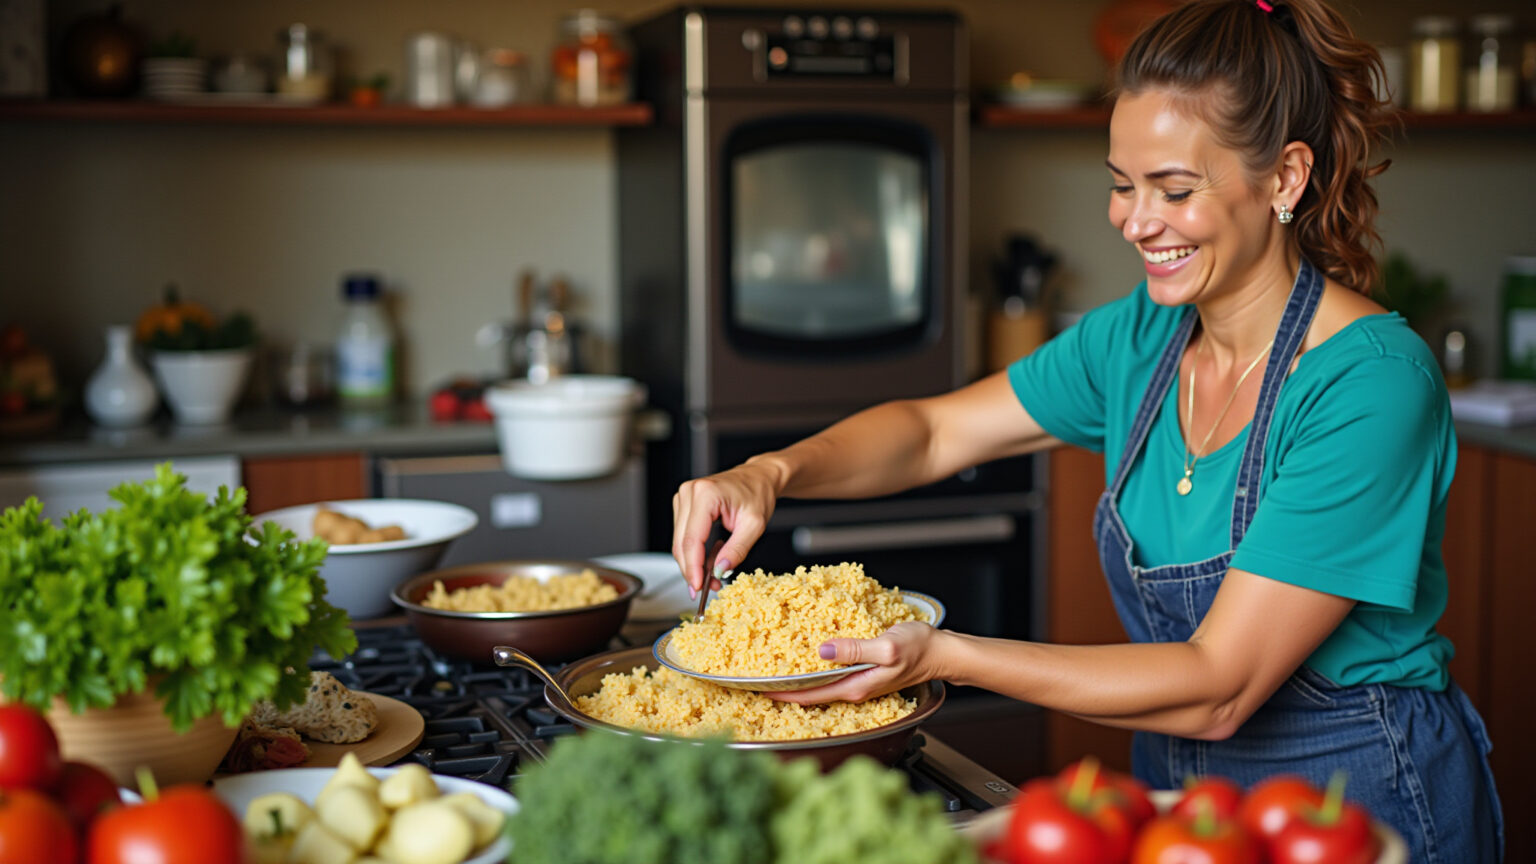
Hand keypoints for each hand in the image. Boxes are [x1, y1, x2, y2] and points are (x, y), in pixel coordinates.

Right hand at [671, 459, 783, 593]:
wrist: (758, 477)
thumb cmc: (758, 493)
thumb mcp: (755, 525)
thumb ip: (738, 549)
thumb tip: (720, 569)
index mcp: (705, 494)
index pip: (691, 539)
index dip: (692, 567)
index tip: (697, 587)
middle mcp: (689, 493)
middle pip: (681, 543)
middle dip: (693, 570)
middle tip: (708, 588)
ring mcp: (683, 497)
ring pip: (679, 542)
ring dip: (693, 563)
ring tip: (714, 573)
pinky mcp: (683, 505)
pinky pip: (683, 536)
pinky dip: (694, 552)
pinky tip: (711, 557)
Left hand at [769, 622, 943, 704]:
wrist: (942, 653)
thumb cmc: (920, 649)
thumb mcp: (887, 646)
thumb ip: (855, 649)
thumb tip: (822, 649)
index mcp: (854, 687)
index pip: (808, 696)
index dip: (779, 693)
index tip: (754, 686)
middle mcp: (852, 689)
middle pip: (808, 694)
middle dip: (781, 687)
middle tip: (753, 674)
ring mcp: (856, 683)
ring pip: (817, 685)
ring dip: (795, 678)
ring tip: (770, 666)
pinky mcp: (861, 673)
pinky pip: (830, 675)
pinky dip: (812, 668)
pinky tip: (802, 656)